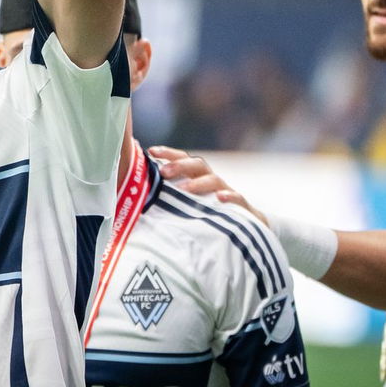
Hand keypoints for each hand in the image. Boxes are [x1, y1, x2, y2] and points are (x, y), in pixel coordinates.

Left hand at [148, 145, 268, 224]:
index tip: (151, 151)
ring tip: (184, 189)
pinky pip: (238, 200)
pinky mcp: (243, 210)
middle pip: (198, 165)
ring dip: (198, 183)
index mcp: (197, 179)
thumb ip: (167, 199)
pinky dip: (230, 197)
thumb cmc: (208, 219)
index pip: (183, 160)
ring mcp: (227, 194)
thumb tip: (138, 193)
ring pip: (215, 180)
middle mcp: (212, 182)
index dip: (168, 154)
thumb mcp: (187, 208)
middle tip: (163, 172)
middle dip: (180, 166)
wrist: (247, 235)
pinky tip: (220, 198)